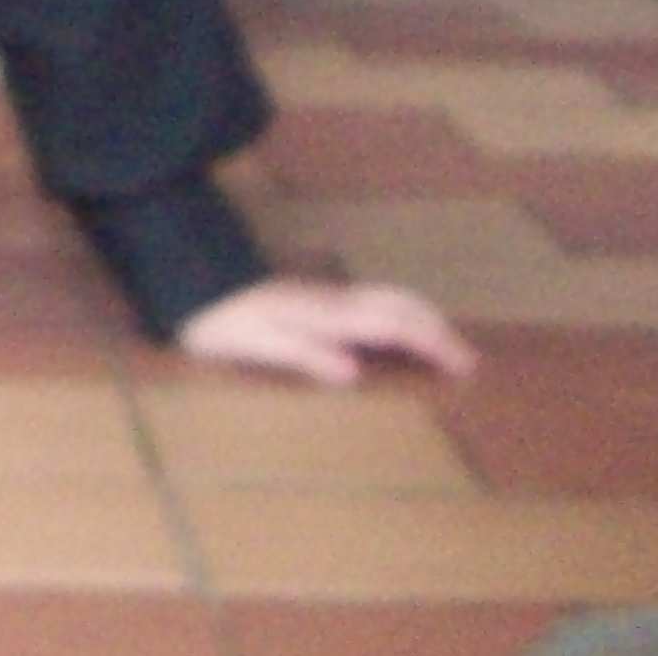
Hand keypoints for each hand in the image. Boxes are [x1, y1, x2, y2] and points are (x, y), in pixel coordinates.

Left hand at [177, 277, 477, 385]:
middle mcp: (332, 302)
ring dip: (420, 318)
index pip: (394, 325)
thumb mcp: (257, 344)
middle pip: (399, 306)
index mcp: (327, 315)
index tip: (464, 365)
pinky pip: (370, 304)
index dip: (432, 343)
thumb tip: (353, 371)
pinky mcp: (314, 301)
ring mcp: (324, 298)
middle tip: (468, 359)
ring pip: (387, 300)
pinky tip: (394, 333)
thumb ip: (303, 353)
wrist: (189, 287)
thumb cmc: (220, 322)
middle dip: (437, 329)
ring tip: (443, 344)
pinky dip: (398, 315)